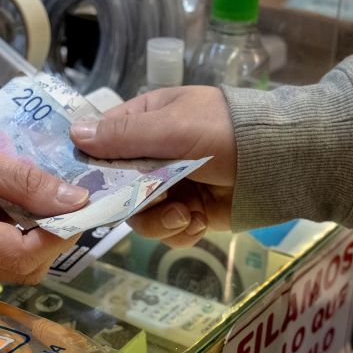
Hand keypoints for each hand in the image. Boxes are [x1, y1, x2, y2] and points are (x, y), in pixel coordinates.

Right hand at [0, 110, 88, 282]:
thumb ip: (27, 182)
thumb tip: (76, 201)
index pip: (21, 255)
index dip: (58, 236)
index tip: (79, 207)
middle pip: (20, 269)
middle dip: (52, 241)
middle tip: (66, 202)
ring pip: (10, 268)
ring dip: (35, 240)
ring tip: (40, 201)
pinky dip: (14, 237)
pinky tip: (15, 208)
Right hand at [70, 86, 235, 247]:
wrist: (279, 161)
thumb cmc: (221, 132)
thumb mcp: (170, 127)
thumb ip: (123, 136)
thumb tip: (74, 134)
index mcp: (147, 121)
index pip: (103, 142)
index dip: (92, 166)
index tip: (84, 187)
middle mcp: (155, 154)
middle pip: (117, 188)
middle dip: (132, 202)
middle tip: (149, 204)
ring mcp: (174, 185)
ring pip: (141, 215)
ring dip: (159, 222)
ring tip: (184, 216)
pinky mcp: (192, 211)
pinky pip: (168, 231)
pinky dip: (181, 231)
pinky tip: (199, 221)